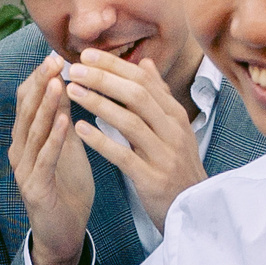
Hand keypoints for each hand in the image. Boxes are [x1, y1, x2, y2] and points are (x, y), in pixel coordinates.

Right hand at [9, 54, 94, 264]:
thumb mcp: (67, 148)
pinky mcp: (34, 188)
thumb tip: (69, 85)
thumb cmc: (67, 190)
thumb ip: (63, 120)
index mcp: (26, 139)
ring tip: (58, 81)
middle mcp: (19, 151)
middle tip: (54, 58)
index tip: (56, 54)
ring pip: (32, 131)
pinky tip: (64, 121)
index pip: (28, 101)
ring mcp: (23, 170)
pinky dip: (53, 139)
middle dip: (41, 83)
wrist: (65, 235)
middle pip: (26, 110)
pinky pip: (44, 159)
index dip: (41, 78)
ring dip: (45, 106)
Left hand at [63, 48, 205, 230]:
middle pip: (137, 96)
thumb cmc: (176, 168)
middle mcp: (173, 131)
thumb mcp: (174, 129)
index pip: (144, 81)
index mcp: (176, 116)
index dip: (115, 66)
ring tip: (72, 91)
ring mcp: (164, 155)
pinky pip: (123, 155)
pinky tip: (79, 128)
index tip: (87, 54)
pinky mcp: (151, 179)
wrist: (193, 210)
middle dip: (103, 79)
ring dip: (98, 103)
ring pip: (129, 121)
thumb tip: (144, 63)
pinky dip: (100, 140)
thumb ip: (158, 97)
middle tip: (74, 68)